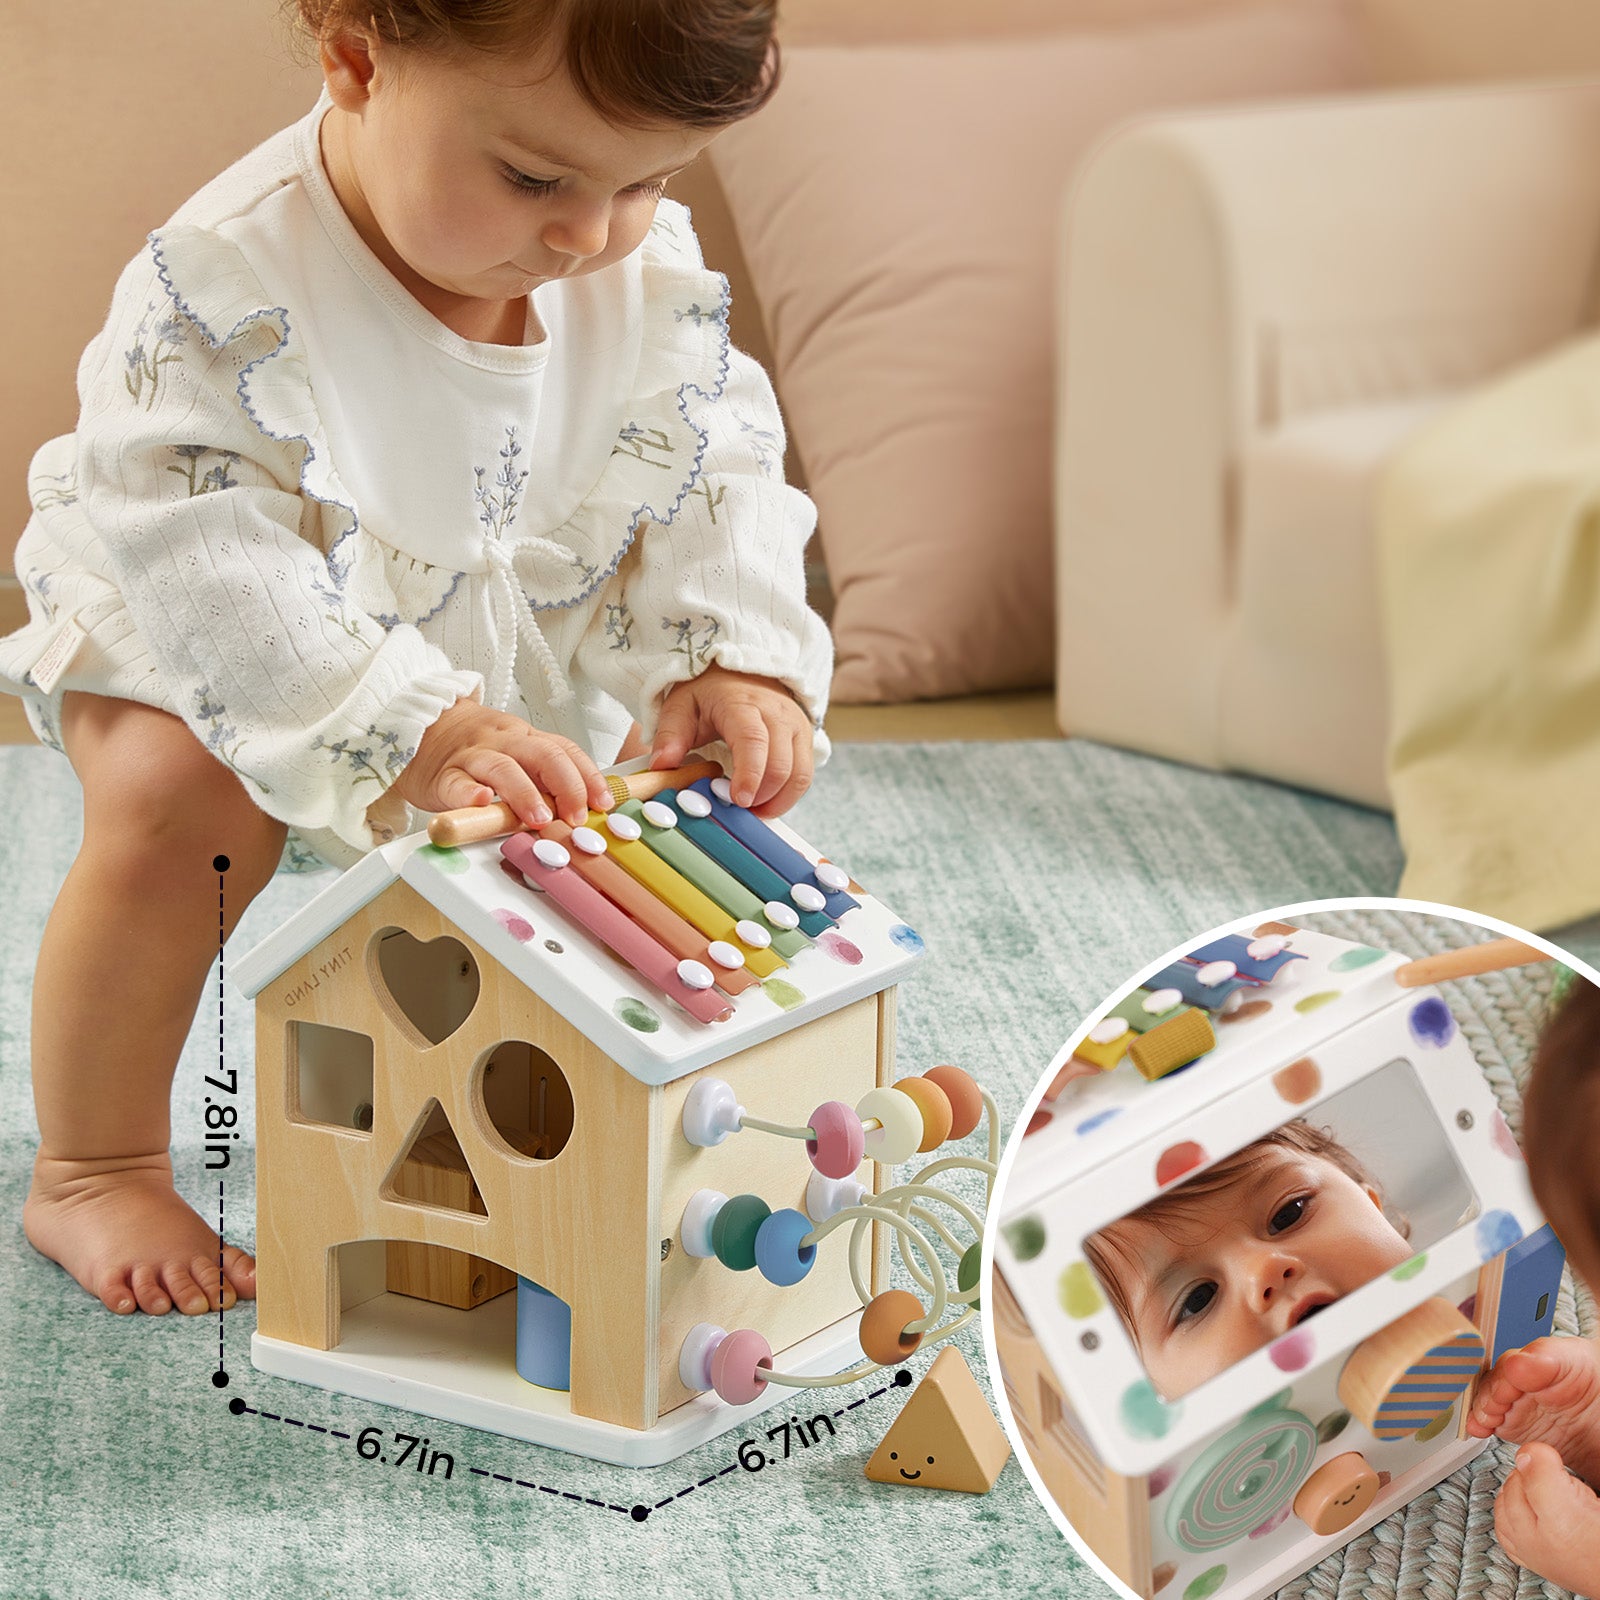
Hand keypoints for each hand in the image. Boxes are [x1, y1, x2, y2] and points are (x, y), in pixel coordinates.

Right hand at [395, 698, 612, 827]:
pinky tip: (479, 802)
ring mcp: (473, 757)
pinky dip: (468, 793)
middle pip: (543, 755)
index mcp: (526, 738)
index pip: (565, 750)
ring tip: (539, 819)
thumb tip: (586, 807)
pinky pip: (456, 782)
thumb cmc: (476, 748)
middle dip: (566, 786)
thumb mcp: (516, 753)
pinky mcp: (443, 775)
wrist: (421, 727)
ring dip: (525, 794)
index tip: (603, 802)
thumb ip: (545, 776)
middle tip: (575, 816)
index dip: (588, 776)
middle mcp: (504, 743)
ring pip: (502, 768)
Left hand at [651, 666, 813, 815]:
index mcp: (742, 704)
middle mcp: (777, 714)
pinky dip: (787, 796)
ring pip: (799, 774)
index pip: (753, 741)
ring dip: (777, 801)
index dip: (750, 774)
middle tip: (736, 811)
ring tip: (751, 812)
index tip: (738, 800)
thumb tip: (661, 765)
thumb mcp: (681, 706)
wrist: (742, 673)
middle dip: (762, 797)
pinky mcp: (804, 738)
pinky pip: (804, 775)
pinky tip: (764, 802)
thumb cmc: (709, 692)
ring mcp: (796, 726)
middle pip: (781, 764)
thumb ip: (670, 735)